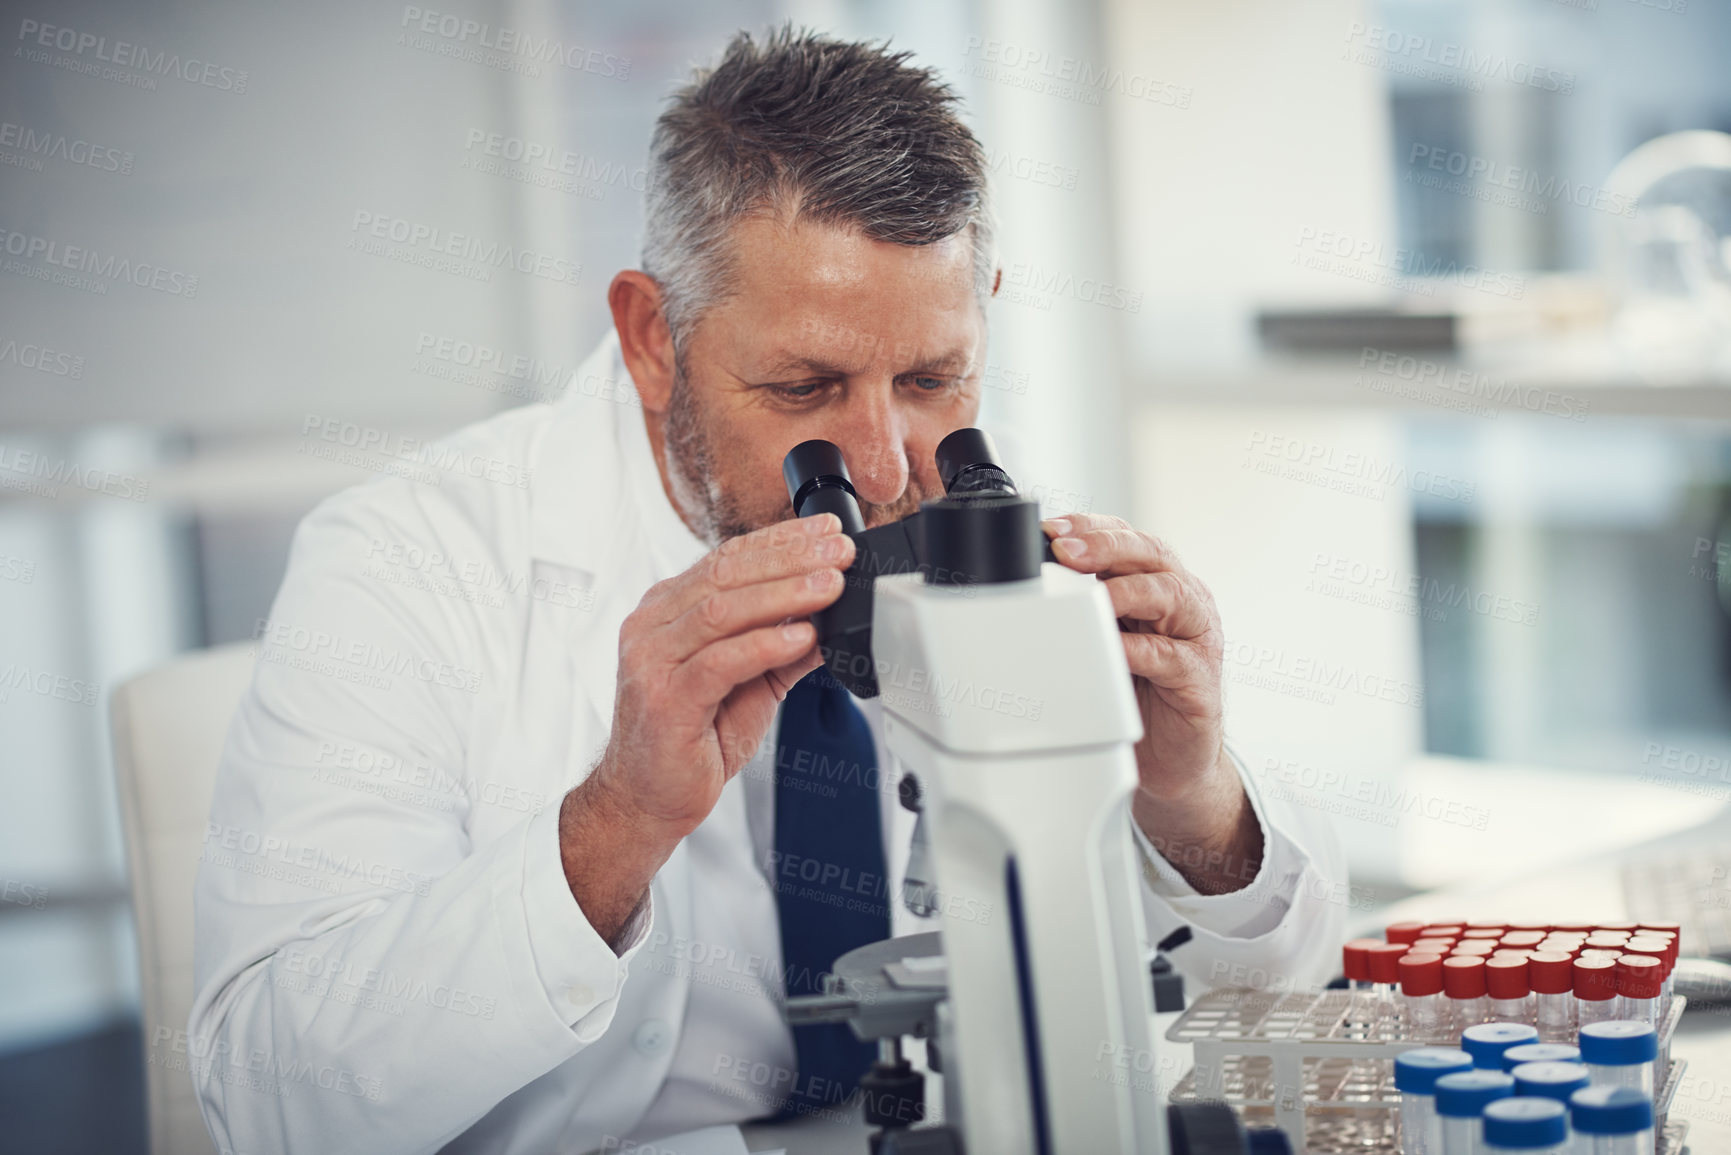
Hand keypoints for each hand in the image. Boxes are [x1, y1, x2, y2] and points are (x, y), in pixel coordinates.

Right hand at [559, 513, 852, 943]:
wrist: (648, 800)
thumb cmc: (690, 741)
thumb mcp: (750, 685)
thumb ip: (784, 650)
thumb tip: (832, 622)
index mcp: (668, 611)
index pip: (728, 559)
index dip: (781, 541)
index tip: (828, 533)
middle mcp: (653, 626)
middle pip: (727, 574)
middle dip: (790, 558)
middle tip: (839, 553)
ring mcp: (652, 660)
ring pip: (723, 610)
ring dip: (784, 594)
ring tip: (830, 587)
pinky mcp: (663, 698)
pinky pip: (719, 661)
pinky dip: (764, 645)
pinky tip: (800, 637)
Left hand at [1041, 514, 1260, 893]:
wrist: (1170, 759)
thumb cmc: (1134, 693)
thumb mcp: (1100, 642)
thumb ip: (1076, 611)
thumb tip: (1018, 588)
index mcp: (1153, 581)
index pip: (1124, 536)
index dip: (1089, 527)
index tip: (1050, 529)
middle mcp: (1180, 600)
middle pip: (1149, 553)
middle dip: (1105, 546)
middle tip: (1066, 550)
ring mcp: (1195, 636)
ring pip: (1168, 593)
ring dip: (1127, 589)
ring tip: (1093, 595)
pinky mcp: (1198, 678)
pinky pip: (1169, 656)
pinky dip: (1138, 649)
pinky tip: (1113, 649)